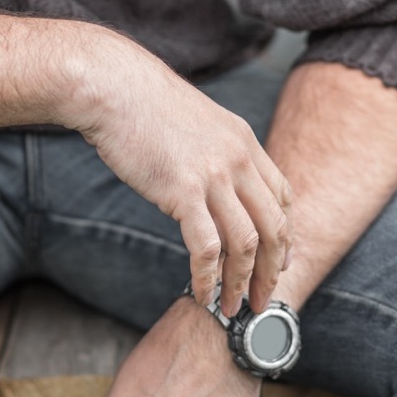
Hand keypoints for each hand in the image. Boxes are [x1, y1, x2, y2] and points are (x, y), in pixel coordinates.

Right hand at [66, 27, 292, 315]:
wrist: (113, 87)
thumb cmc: (143, 106)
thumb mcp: (197, 124)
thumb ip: (214, 154)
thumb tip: (212, 185)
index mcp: (245, 142)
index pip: (282, 197)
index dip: (284, 235)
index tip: (278, 262)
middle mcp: (239, 159)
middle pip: (274, 227)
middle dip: (271, 271)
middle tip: (261, 300)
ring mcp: (214, 176)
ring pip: (245, 243)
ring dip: (241, 283)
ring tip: (232, 309)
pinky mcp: (183, 191)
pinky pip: (207, 248)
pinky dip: (208, 278)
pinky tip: (202, 294)